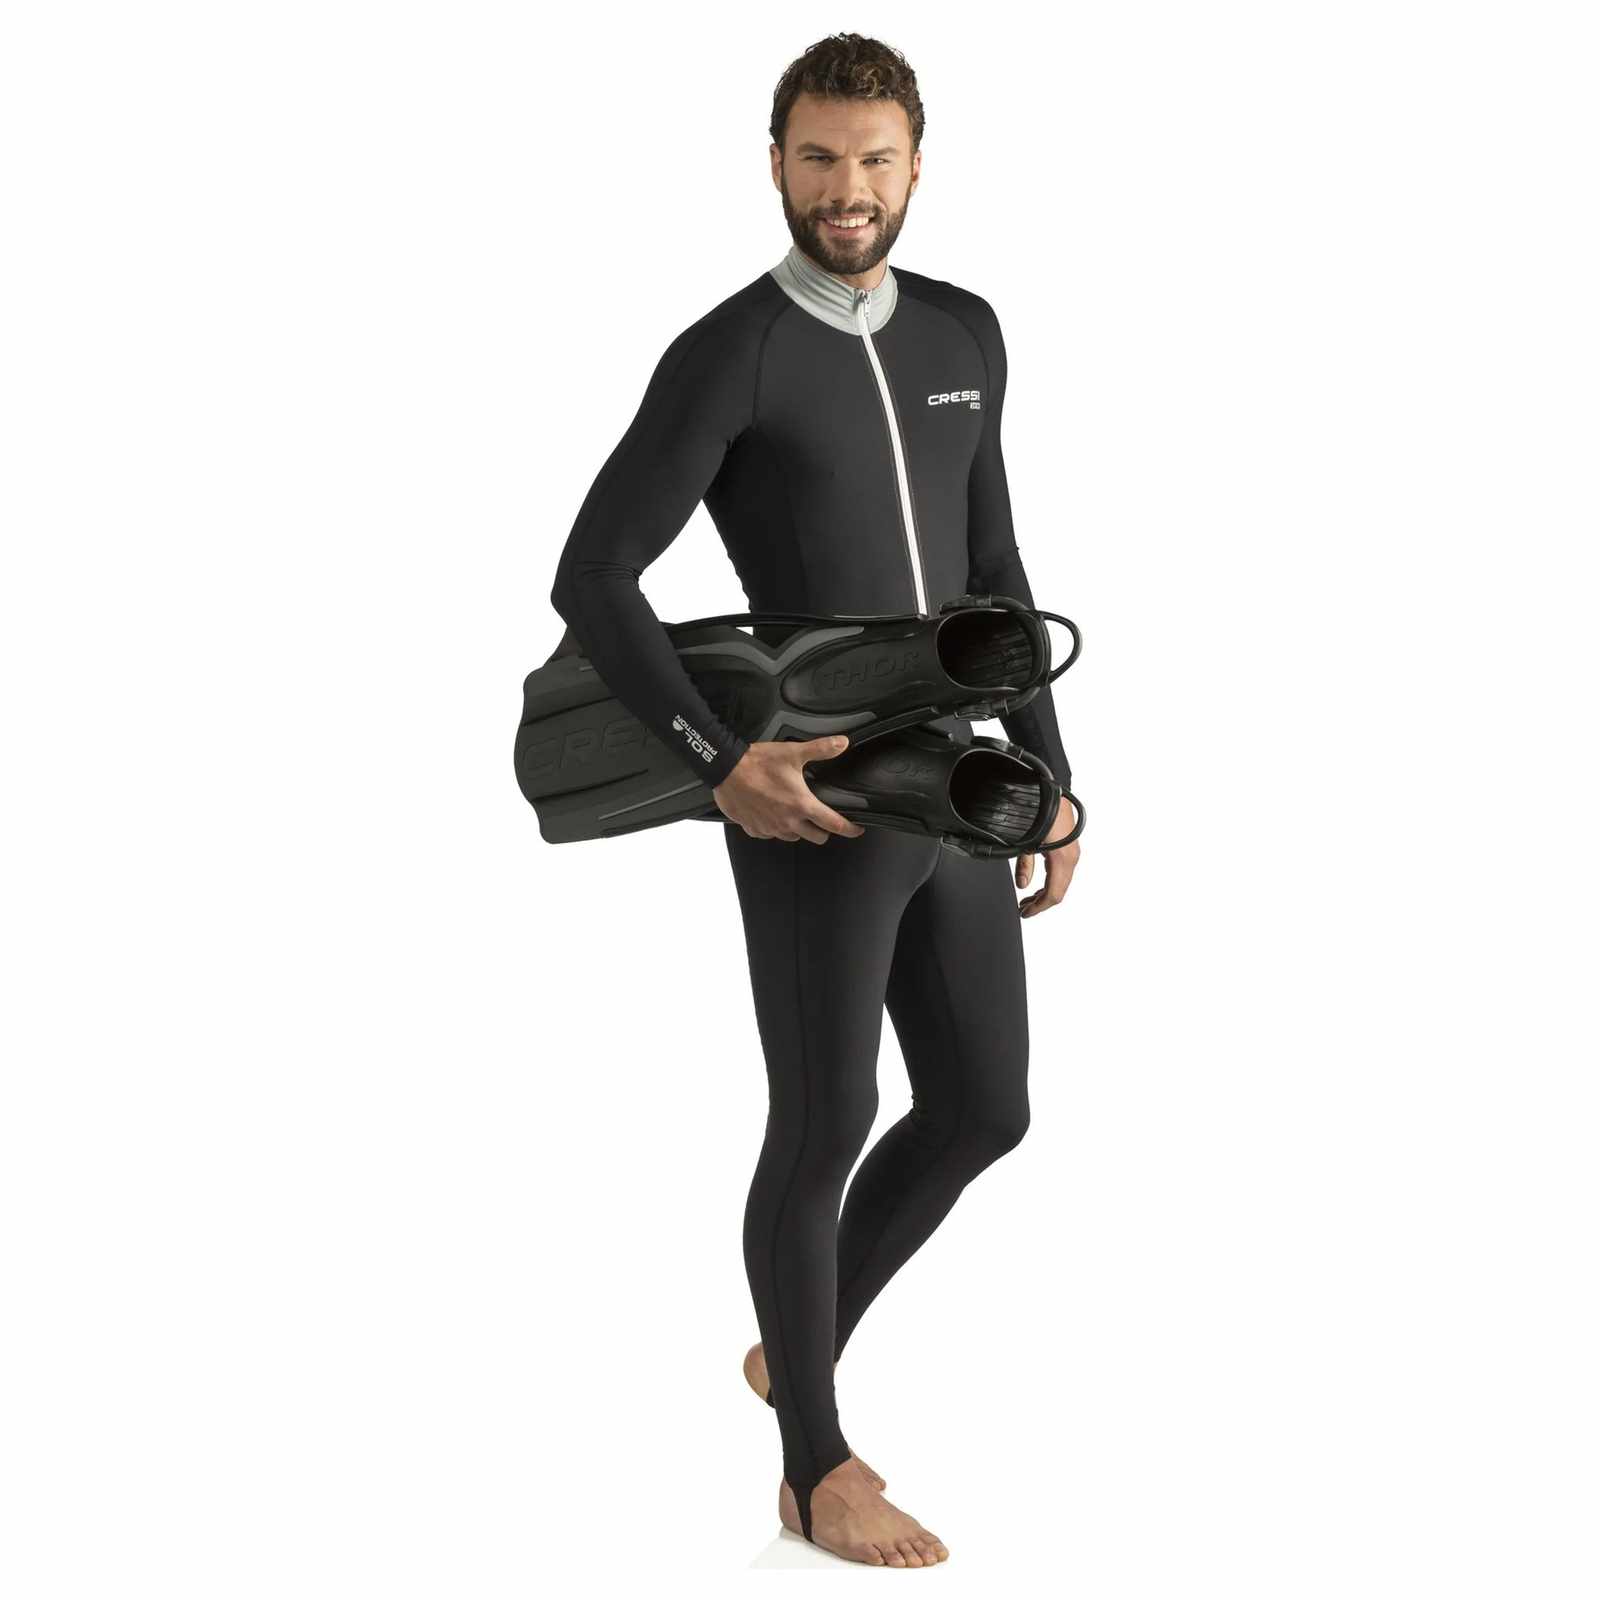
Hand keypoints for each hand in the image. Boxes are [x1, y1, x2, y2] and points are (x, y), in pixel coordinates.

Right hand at [712, 735, 867, 844]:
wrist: (726, 769)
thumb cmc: (758, 762)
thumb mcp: (793, 753)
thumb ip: (821, 749)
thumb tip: (842, 743)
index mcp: (802, 805)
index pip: (834, 824)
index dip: (850, 829)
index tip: (856, 830)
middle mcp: (788, 821)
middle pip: (817, 837)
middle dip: (823, 830)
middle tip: (822, 819)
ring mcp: (770, 828)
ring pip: (793, 837)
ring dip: (797, 828)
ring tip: (794, 814)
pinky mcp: (754, 829)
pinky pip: (769, 834)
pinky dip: (773, 827)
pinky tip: (771, 814)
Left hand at [1015, 792, 1078, 916]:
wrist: (1050, 791)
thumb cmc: (1039, 812)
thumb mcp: (1026, 842)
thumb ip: (1024, 866)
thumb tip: (1022, 885)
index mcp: (1062, 859)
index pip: (1053, 894)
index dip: (1039, 908)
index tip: (1025, 913)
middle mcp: (1071, 858)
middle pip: (1058, 890)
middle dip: (1040, 902)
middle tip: (1023, 908)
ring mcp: (1072, 852)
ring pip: (1061, 881)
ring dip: (1044, 892)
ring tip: (1027, 899)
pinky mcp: (1069, 846)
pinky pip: (1062, 871)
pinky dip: (1050, 881)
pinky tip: (1037, 883)